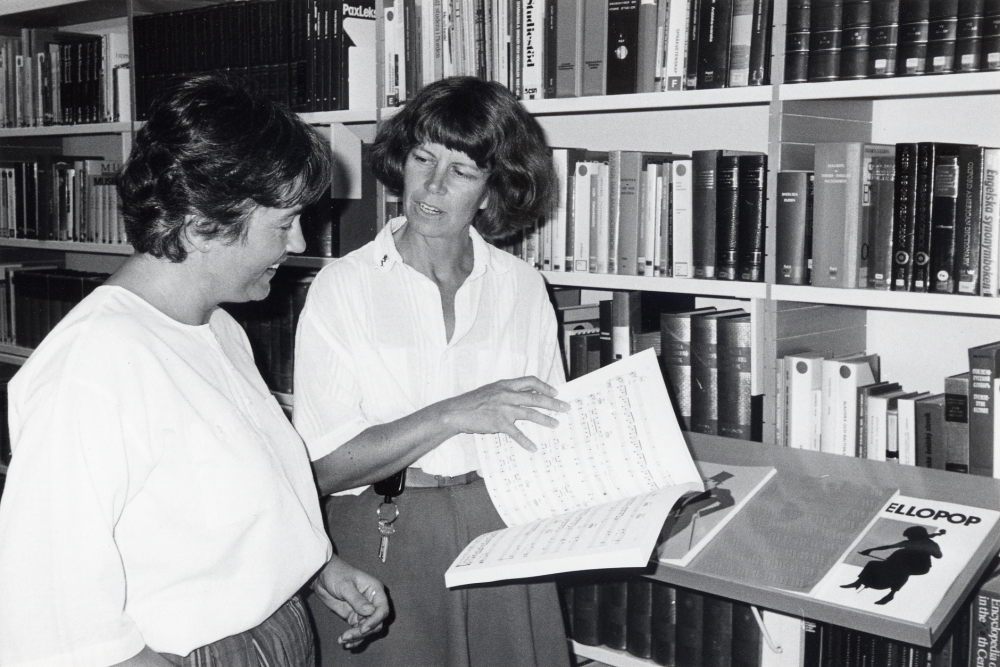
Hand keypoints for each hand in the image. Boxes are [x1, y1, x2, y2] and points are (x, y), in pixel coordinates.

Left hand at [312, 555, 389, 648]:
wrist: (321, 575)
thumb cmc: (336, 574)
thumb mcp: (346, 586)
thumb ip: (357, 600)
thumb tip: (370, 612)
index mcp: (375, 591)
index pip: (382, 610)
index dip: (375, 621)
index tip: (363, 629)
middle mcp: (372, 602)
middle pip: (376, 623)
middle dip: (364, 631)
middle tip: (348, 636)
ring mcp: (363, 610)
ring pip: (367, 629)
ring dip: (357, 637)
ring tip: (343, 639)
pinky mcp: (353, 616)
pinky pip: (357, 630)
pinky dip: (353, 638)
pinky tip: (344, 642)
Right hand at [440, 376, 569, 452]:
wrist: (456, 411)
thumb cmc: (472, 402)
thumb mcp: (491, 390)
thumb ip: (507, 392)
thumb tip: (524, 396)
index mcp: (505, 385)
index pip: (530, 381)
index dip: (545, 386)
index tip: (555, 392)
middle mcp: (507, 395)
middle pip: (535, 397)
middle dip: (553, 403)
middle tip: (565, 408)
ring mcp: (503, 409)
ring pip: (530, 413)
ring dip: (545, 419)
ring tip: (556, 424)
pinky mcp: (499, 423)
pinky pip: (516, 433)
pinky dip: (526, 441)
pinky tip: (533, 448)